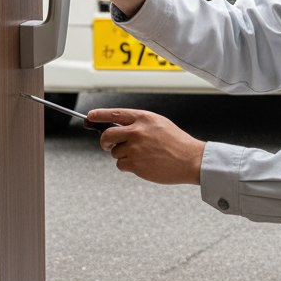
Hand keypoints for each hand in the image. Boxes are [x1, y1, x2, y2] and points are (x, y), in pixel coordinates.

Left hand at [90, 108, 205, 184]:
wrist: (190, 159)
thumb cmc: (177, 142)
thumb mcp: (159, 124)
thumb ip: (139, 124)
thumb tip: (119, 128)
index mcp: (144, 118)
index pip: (115, 114)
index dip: (99, 115)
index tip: (90, 117)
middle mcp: (137, 131)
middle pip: (107, 135)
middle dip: (105, 142)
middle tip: (108, 145)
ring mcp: (135, 148)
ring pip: (115, 153)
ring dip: (124, 155)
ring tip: (143, 155)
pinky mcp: (136, 164)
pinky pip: (121, 165)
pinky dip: (129, 166)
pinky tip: (144, 163)